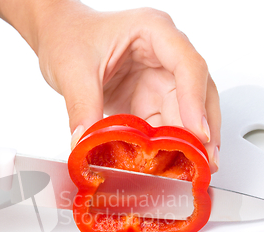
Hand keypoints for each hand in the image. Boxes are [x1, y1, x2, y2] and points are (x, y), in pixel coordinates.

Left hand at [33, 3, 219, 171]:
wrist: (58, 39)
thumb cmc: (70, 36)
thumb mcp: (73, 69)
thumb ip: (82, 106)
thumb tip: (85, 142)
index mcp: (153, 32)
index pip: (187, 66)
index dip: (195, 101)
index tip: (197, 133)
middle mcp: (163, 55)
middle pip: (197, 92)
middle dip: (203, 129)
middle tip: (205, 161)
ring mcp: (158, 79)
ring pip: (185, 113)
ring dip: (189, 142)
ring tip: (194, 169)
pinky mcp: (148, 100)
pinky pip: (163, 126)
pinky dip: (166, 146)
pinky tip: (168, 165)